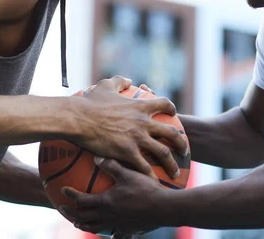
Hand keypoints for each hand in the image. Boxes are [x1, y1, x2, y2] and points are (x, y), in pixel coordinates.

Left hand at [60, 157, 168, 235]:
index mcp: (105, 202)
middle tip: (62, 208)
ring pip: (95, 227)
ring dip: (84, 224)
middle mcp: (108, 215)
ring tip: (78, 222)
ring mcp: (117, 224)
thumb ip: (112, 165)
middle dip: (71, 213)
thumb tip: (96, 156)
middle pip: (84, 217)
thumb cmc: (146, 189)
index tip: (62, 190)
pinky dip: (109, 233)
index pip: (81, 200)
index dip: (70, 195)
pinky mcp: (128, 229)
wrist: (163, 208)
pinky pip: (115, 233)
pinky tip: (111, 232)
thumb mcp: (128, 173)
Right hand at [73, 76, 188, 178]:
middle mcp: (143, 122)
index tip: (174, 115)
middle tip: (184, 151)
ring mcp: (137, 138)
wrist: (79, 119)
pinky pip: (144, 167)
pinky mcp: (127, 152)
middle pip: (171, 133)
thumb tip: (129, 80)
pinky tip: (153, 183)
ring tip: (175, 173)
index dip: (171, 109)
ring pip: (163, 153)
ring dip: (172, 164)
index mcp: (140, 106)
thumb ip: (120, 81)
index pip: (164, 104)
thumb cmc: (89, 102)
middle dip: (181, 143)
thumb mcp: (105, 85)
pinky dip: (151, 175)